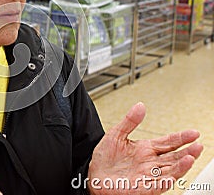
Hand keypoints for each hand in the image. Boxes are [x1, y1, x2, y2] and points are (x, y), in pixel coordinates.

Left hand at [87, 102, 202, 194]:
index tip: (193, 133)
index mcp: (145, 149)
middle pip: (174, 156)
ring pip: (171, 170)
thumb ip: (129, 121)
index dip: (181, 138)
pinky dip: (170, 178)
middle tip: (199, 145)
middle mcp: (150, 162)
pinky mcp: (144, 187)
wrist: (94, 176)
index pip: (168, 142)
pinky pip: (160, 183)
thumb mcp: (116, 134)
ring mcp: (148, 175)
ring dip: (183, 164)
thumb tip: (140, 106)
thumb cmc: (105, 158)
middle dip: (188, 151)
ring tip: (192, 156)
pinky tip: (176, 172)